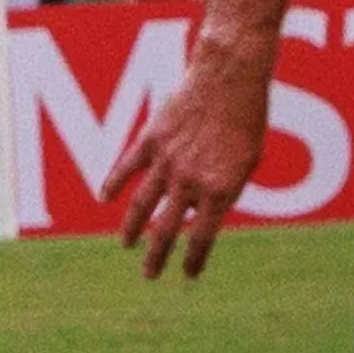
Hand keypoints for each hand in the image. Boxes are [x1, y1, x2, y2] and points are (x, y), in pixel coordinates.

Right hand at [100, 40, 271, 278]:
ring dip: (132, 228)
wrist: (229, 76)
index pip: (202, 238)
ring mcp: (166, 162)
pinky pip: (126, 168)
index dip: (194, 260)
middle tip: (150, 275)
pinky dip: (113, 184)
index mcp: (220, 191)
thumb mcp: (250, 159)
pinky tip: (104, 198)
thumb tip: (208, 206)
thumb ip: (228, 187)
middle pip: (166, 229)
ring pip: (141, 204)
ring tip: (126, 245)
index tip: (187, 275)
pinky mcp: (150, 140)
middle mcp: (189, 182)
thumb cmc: (248, 116)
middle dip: (157, 257)